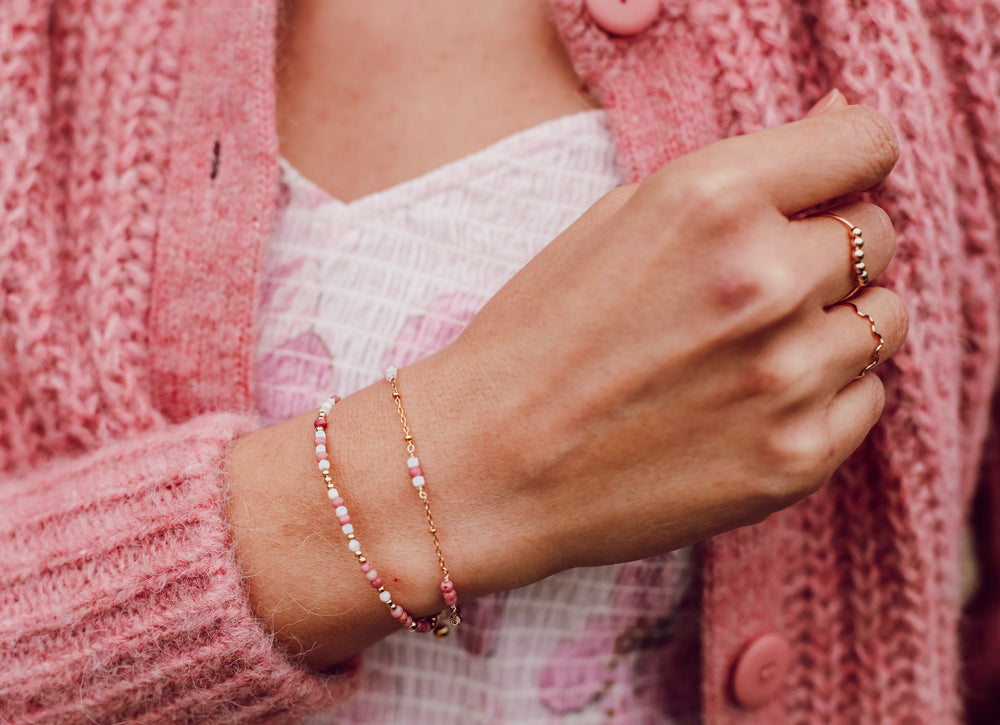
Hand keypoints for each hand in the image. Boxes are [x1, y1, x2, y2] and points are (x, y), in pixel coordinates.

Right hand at [227, 103, 906, 667]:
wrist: (489, 463)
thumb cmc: (539, 335)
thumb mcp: (617, 220)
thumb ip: (732, 178)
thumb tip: (837, 125)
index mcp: (711, 200)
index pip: (860, 142)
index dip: (845, 161)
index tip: (827, 186)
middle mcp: (763, 279)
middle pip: (877, 236)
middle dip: (830, 250)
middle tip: (761, 284)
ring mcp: (786, 375)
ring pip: (882, 320)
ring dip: (835, 323)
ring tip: (754, 347)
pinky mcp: (796, 457)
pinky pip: (868, 398)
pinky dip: (829, 392)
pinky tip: (755, 399)